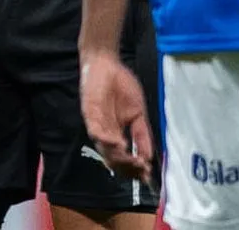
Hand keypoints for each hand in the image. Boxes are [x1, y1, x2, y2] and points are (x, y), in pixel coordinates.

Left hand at [80, 49, 153, 182]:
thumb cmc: (121, 86)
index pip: (124, 158)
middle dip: (129, 168)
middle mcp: (106, 134)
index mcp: (117, 134)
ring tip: (134, 162)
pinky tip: (120, 145)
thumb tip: (148, 156)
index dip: (135, 169)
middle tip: (142, 171)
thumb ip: (142, 135)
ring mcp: (97, 125)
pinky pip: (96, 132)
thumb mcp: (138, 113)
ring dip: (120, 158)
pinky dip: (108, 141)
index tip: (148, 175)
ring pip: (105, 150)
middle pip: (114, 160)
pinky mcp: (90, 115)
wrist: (107, 64)